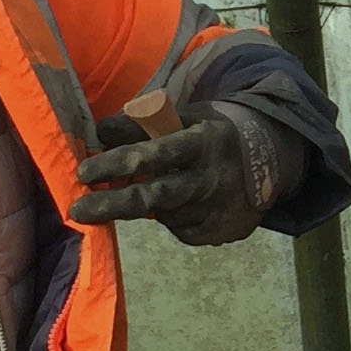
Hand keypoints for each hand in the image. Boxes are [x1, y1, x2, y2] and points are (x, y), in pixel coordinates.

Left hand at [68, 110, 261, 244]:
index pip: (155, 154)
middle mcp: (211, 179)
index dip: (118, 164)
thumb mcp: (185, 118)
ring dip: (144, 205)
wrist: (272, 159)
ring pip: (164, 214)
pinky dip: (171, 217)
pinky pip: (180, 229)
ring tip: (142, 193)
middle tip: (78, 209)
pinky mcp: (220, 233)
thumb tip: (99, 132)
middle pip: (154, 196)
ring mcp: (217, 210)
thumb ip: (142, 125)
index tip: (84, 172)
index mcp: (202, 142)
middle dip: (112, 204)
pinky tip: (182, 203)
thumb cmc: (214, 133)